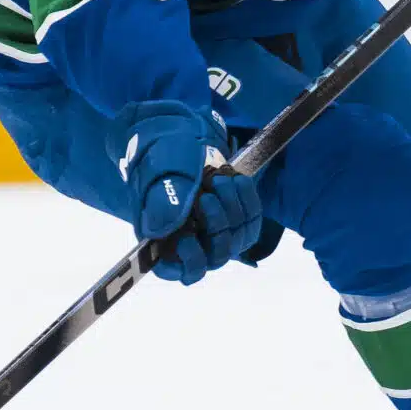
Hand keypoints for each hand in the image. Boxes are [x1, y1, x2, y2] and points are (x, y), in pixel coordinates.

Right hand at [110, 102, 265, 283]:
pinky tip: (236, 178)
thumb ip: (163, 199)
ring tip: (220, 178)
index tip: (186, 238)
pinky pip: (252, 221)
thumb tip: (169, 225)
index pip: (177, 271)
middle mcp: (190, 242)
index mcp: (161, 239)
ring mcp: (215, 231)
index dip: (188, 261)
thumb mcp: (158, 173)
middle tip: (207, 195)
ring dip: (233, 209)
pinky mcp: (236, 218)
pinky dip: (248, 200)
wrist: (180, 137)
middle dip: (216, 224)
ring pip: (237, 240)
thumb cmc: (161, 157)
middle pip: (215, 257)